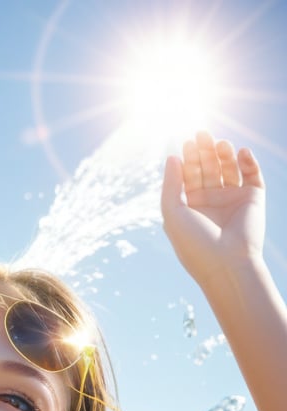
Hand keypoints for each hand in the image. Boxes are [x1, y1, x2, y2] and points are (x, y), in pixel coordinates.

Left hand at [161, 131, 265, 286]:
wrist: (226, 264)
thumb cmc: (195, 244)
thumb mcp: (173, 214)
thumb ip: (170, 185)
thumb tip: (172, 157)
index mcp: (192, 207)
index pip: (190, 175)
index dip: (188, 158)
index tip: (187, 143)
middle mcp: (212, 202)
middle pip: (209, 168)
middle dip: (204, 151)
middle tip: (201, 134)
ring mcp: (233, 199)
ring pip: (229, 168)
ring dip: (224, 153)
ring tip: (219, 142)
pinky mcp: (253, 199)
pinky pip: (252, 174)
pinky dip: (247, 161)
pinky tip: (240, 152)